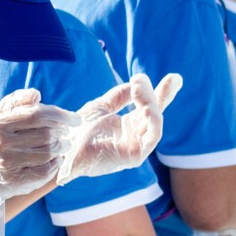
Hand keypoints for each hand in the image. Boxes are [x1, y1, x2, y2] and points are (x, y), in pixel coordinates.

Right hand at [0, 88, 75, 211]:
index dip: (61, 115)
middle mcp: (3, 144)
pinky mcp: (14, 182)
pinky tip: (54, 161)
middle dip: (62, 133)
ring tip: (61, 146)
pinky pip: (44, 172)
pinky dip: (54, 165)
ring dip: (60, 149)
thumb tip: (36, 94)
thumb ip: (13, 103)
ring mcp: (9, 164)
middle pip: (46, 134)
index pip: (38, 115)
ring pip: (48, 153)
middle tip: (66, 134)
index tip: (75, 119)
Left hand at [56, 72, 183, 183]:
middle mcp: (136, 137)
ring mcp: (136, 147)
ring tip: (139, 89)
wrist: (61, 146)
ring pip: (156, 123)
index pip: (151, 107)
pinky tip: (145, 107)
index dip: (162, 93)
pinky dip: (153, 121)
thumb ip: (120, 96)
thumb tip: (138, 83)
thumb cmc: (77, 130)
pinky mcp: (134, 157)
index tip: (174, 78)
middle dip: (161, 95)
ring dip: (151, 103)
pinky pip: (151, 138)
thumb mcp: (101, 106)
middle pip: (157, 113)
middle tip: (156, 79)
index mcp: (130, 126)